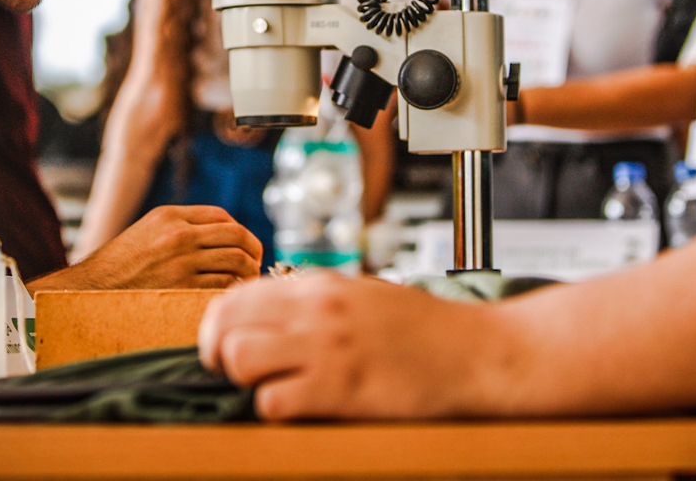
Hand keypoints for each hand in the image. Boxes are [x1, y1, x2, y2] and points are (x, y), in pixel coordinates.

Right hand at [60, 206, 261, 288]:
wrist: (94, 289)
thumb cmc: (123, 262)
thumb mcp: (148, 229)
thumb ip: (182, 226)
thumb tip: (224, 234)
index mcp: (170, 215)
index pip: (220, 216)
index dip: (239, 229)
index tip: (245, 243)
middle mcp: (178, 234)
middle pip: (235, 234)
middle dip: (254, 248)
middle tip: (257, 261)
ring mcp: (181, 261)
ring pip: (235, 260)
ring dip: (249, 270)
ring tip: (248, 279)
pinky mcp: (182, 288)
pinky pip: (222, 285)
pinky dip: (234, 289)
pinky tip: (233, 294)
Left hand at [198, 274, 506, 419]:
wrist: (477, 354)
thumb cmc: (425, 330)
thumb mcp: (363, 295)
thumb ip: (316, 301)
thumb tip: (268, 316)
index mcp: (321, 286)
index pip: (236, 295)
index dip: (218, 326)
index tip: (224, 346)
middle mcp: (316, 310)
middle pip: (226, 326)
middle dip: (219, 355)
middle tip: (235, 375)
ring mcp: (328, 349)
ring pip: (240, 360)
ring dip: (245, 381)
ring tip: (270, 388)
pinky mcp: (341, 390)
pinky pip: (273, 402)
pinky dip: (275, 410)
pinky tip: (300, 408)